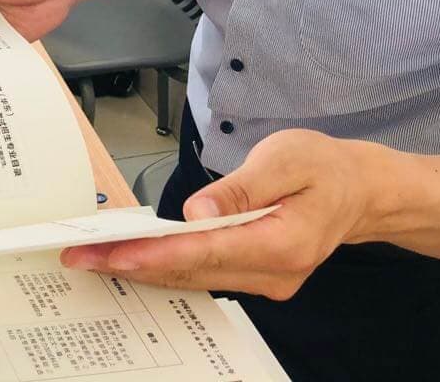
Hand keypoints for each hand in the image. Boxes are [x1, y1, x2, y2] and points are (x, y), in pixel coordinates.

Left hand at [61, 129, 395, 299]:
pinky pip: (202, 274)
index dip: (156, 254)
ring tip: (93, 257)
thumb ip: (241, 188)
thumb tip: (196, 211)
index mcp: (284, 242)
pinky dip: (165, 266)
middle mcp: (273, 272)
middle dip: (132, 264)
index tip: (115, 254)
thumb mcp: (286, 157)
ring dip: (142, 268)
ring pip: (192, 278)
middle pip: (191, 271)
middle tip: (80, 256)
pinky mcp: (256, 275)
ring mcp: (265, 280)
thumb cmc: (323, 166)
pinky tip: (132, 257)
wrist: (358, 190)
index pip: (206, 252)